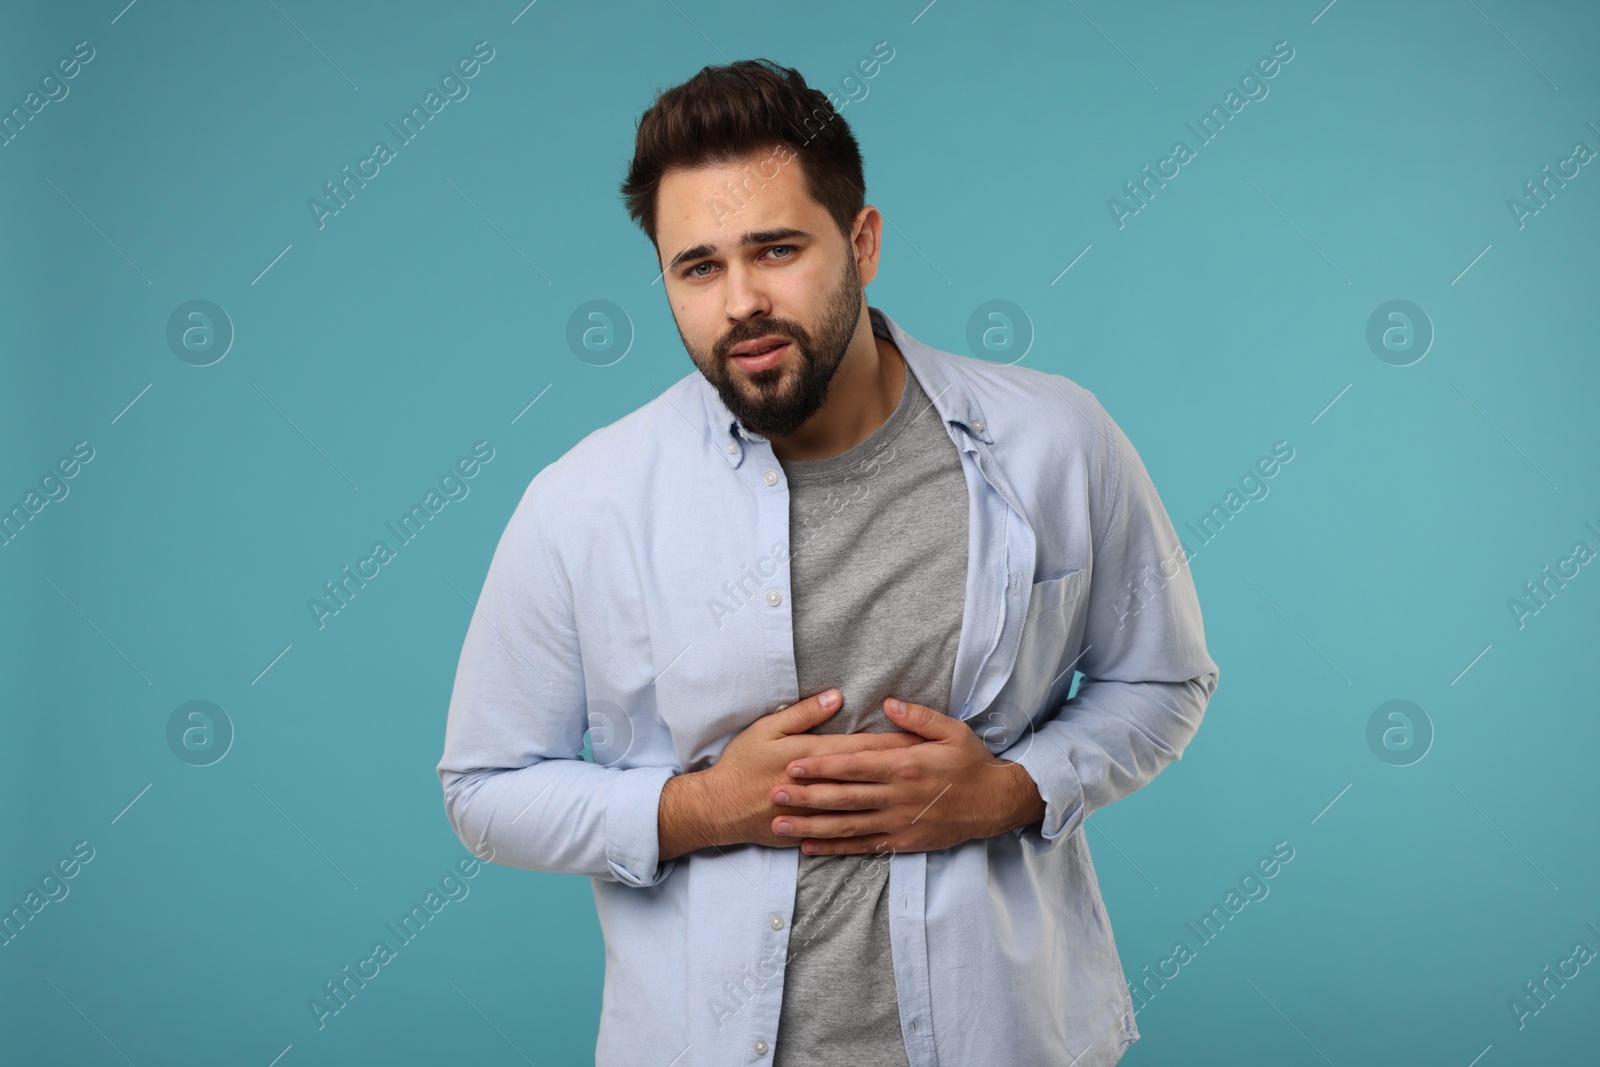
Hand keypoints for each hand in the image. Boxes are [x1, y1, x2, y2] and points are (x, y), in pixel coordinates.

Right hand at [697, 688, 922, 850]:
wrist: (718, 808)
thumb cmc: (742, 763)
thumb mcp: (767, 729)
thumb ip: (803, 714)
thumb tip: (836, 696)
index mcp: (810, 756)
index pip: (862, 748)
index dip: (892, 743)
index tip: (920, 739)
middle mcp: (819, 786)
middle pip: (868, 777)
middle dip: (901, 771)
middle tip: (934, 766)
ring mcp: (816, 813)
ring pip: (863, 805)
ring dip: (891, 798)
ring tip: (920, 795)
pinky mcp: (811, 833)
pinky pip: (845, 832)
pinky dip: (868, 827)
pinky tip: (888, 824)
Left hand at [768, 697, 1045, 855]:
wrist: (996, 803)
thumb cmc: (972, 763)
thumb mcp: (952, 731)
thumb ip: (918, 717)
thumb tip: (887, 703)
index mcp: (905, 765)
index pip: (855, 765)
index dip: (822, 765)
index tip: (793, 763)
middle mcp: (898, 796)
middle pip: (843, 797)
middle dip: (806, 796)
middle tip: (774, 794)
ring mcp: (899, 822)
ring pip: (847, 825)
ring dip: (811, 826)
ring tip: (780, 825)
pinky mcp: (903, 842)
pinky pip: (863, 846)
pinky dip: (835, 848)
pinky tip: (810, 847)